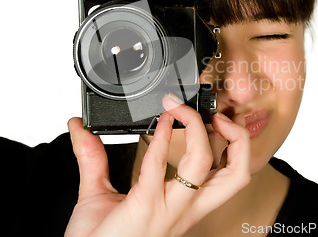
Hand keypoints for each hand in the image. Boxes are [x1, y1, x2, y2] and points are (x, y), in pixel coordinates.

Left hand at [65, 95, 249, 236]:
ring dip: (198, 128)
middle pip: (235, 173)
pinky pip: (158, 165)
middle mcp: (184, 208)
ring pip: (204, 165)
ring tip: (184, 110)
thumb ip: (93, 158)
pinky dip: (160, 137)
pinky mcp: (144, 206)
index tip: (220, 118)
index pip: (227, 174)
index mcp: (184, 205)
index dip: (234, 143)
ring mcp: (167, 207)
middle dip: (237, 138)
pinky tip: (158, 121)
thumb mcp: (100, 194)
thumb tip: (80, 128)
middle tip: (220, 117)